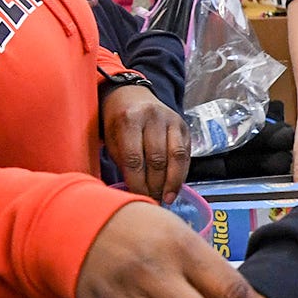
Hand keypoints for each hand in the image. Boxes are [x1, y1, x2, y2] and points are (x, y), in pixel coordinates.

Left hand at [101, 84, 189, 203]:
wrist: (131, 95)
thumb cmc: (118, 122)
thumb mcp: (112, 138)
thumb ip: (123, 162)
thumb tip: (136, 192)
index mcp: (129, 119)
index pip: (134, 158)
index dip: (138, 183)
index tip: (138, 198)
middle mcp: (153, 117)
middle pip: (157, 159)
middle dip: (155, 185)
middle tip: (152, 201)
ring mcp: (172, 120)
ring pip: (176, 157)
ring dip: (172, 182)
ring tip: (166, 198)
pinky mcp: (184, 126)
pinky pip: (185, 154)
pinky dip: (181, 173)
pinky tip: (174, 186)